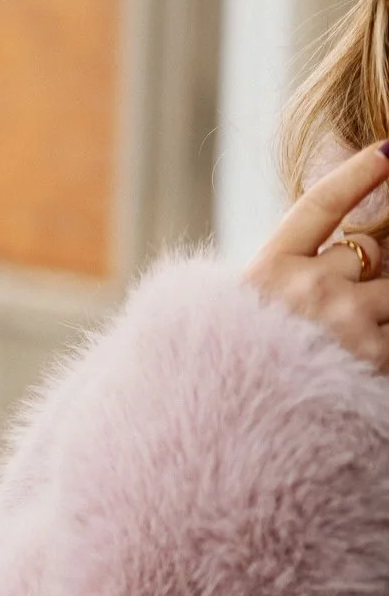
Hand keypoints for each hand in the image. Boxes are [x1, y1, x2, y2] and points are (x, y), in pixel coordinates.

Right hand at [244, 143, 388, 370]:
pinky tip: (360, 353)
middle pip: (369, 250)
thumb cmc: (224, 380)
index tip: (387, 153)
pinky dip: (381, 337)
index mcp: (264, 274)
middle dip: (371, 264)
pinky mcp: (374, 360)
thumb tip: (343, 258)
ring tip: (346, 331)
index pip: (319, 206)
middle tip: (348, 291)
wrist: (223, 443)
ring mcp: (344, 324)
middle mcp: (306, 290)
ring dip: (379, 306)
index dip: (357, 175)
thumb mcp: (230, 321)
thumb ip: (281, 286)